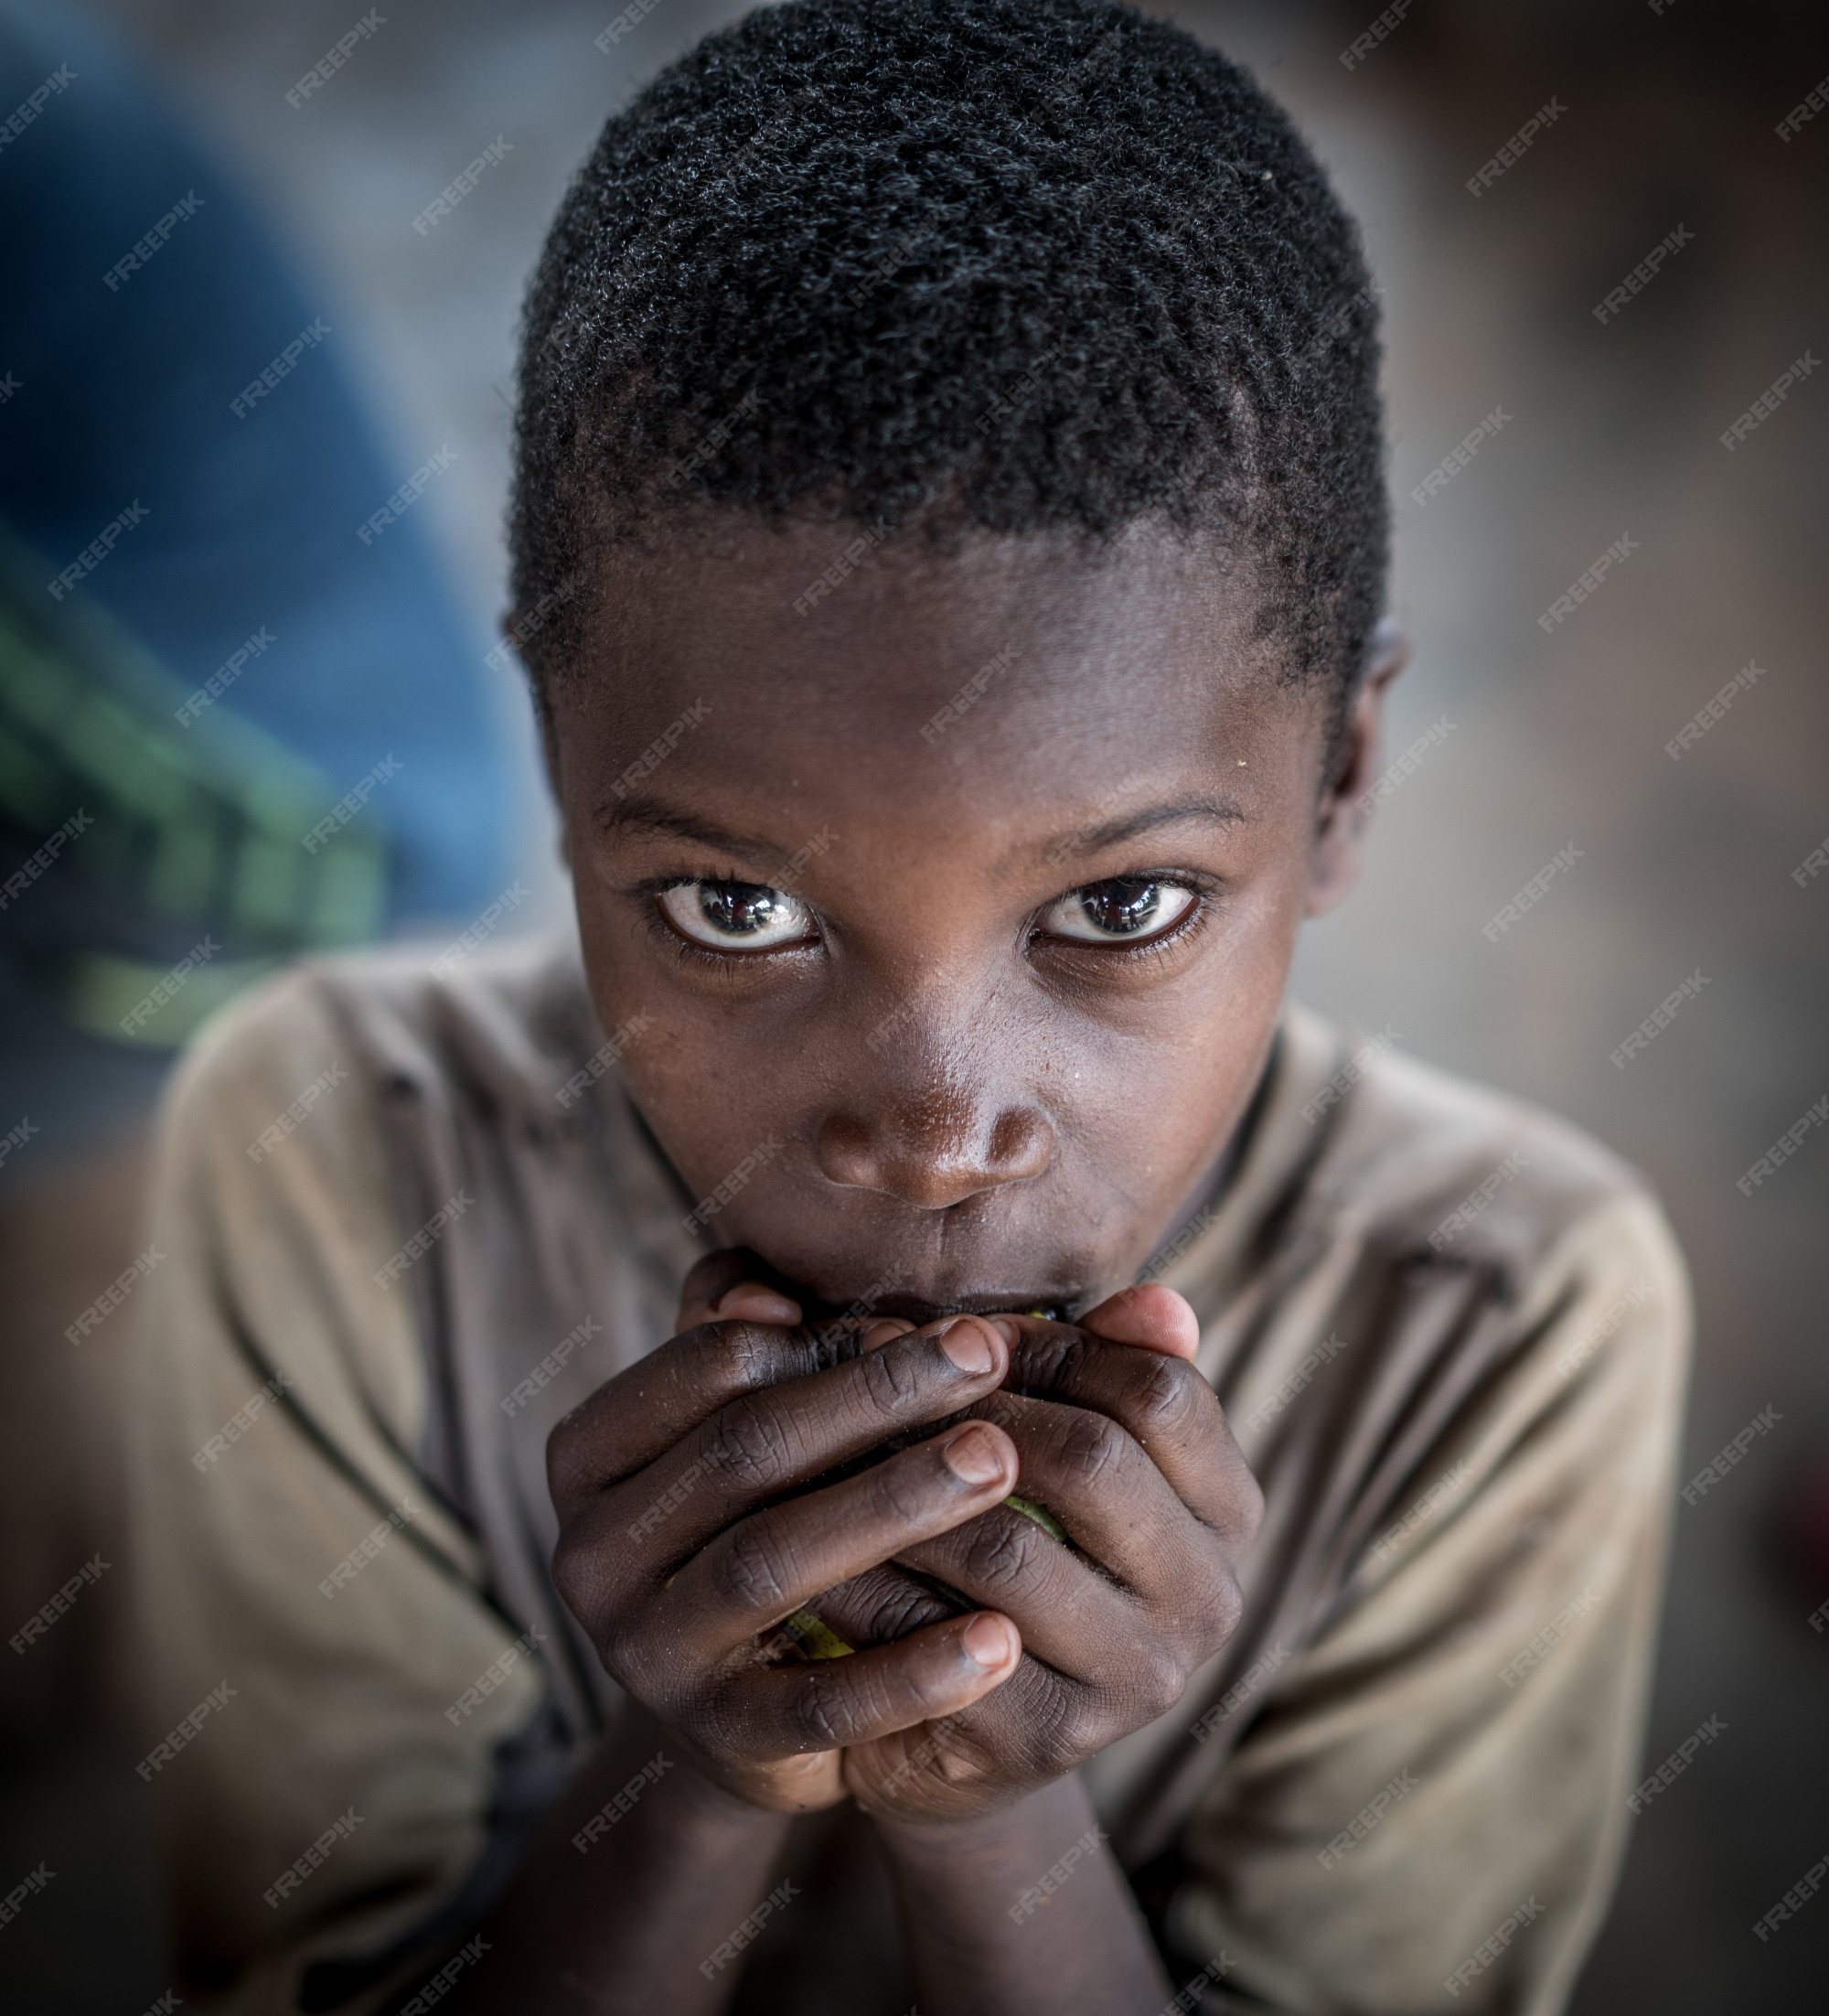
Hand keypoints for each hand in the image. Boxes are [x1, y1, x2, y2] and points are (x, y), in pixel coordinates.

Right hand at [546, 1263, 1031, 1813]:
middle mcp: (593, 1554)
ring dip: (894, 1504)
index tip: (938, 1322)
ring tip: (1001, 1462)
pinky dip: (912, 1672)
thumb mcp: (745, 1421)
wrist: (743, 1700)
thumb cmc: (760, 1513)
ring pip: (773, 1561)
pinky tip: (1000, 1640)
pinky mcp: (714, 1740)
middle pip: (745, 1452)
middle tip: (988, 1357)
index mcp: (590, 1455)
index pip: (710, 1366)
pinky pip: (817, 1703)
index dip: (828, 1335)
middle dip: (875, 1398)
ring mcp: (644, 1654)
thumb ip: (752, 1337)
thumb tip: (769, 1298)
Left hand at [659, 1255, 1264, 1828]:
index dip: (1051, 1344)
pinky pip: (941, 1637)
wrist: (955, 1727)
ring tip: (829, 1447)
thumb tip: (1157, 1294)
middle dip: (968, 1406)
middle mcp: (1211, 1598)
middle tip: (874, 1376)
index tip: (958, 1335)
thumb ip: (1093, 1365)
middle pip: (1093, 1458)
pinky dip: (871, 1583)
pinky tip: (816, 1549)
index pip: (1161, 1388)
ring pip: (1006, 1547)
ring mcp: (1140, 1678)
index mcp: (1228, 1508)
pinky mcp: (1052, 1743)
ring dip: (902, 1487)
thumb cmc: (1000, 1539)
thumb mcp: (1051, 1447)